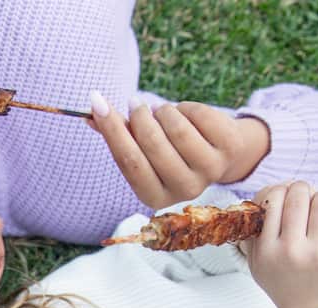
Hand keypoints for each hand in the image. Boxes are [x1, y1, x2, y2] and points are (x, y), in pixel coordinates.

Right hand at [90, 94, 270, 208]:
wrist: (219, 152)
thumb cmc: (170, 150)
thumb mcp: (143, 149)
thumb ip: (116, 135)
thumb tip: (89, 115)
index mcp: (154, 197)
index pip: (129, 161)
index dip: (112, 129)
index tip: (98, 102)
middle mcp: (183, 190)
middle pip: (152, 144)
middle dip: (139, 117)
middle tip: (134, 102)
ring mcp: (209, 171)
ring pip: (176, 128)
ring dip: (163, 111)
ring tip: (162, 112)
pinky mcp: (228, 149)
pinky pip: (199, 116)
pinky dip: (186, 107)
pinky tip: (185, 114)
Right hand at [246, 181, 317, 307]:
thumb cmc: (283, 281)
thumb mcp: (257, 263)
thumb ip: (252, 234)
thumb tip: (262, 198)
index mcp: (267, 250)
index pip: (272, 200)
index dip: (279, 190)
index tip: (284, 195)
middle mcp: (292, 251)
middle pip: (298, 196)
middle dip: (301, 188)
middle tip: (303, 193)